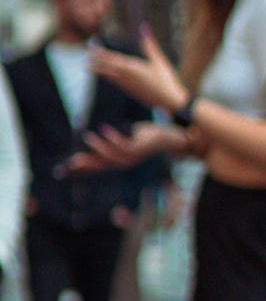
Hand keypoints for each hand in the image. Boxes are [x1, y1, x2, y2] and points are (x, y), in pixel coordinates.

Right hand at [66, 120, 183, 175]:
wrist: (167, 138)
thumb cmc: (142, 138)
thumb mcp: (122, 141)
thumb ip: (107, 143)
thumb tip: (90, 139)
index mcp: (116, 162)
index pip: (94, 169)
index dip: (78, 171)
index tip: (62, 172)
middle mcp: (122, 163)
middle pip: (99, 166)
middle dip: (84, 165)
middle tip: (68, 163)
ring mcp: (130, 157)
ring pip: (110, 156)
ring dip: (98, 147)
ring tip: (86, 136)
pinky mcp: (138, 148)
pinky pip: (122, 144)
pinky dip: (112, 137)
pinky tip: (103, 128)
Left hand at [90, 23, 186, 114]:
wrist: (169, 103)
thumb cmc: (166, 81)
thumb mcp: (159, 61)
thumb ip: (149, 44)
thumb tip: (144, 26)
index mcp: (133, 68)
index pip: (113, 59)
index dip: (101, 53)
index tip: (91, 48)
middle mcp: (127, 77)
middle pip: (108, 68)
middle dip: (96, 62)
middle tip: (85, 58)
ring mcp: (128, 86)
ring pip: (110, 77)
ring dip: (99, 71)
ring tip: (88, 67)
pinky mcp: (131, 91)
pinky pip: (115, 82)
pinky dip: (108, 78)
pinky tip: (106, 76)